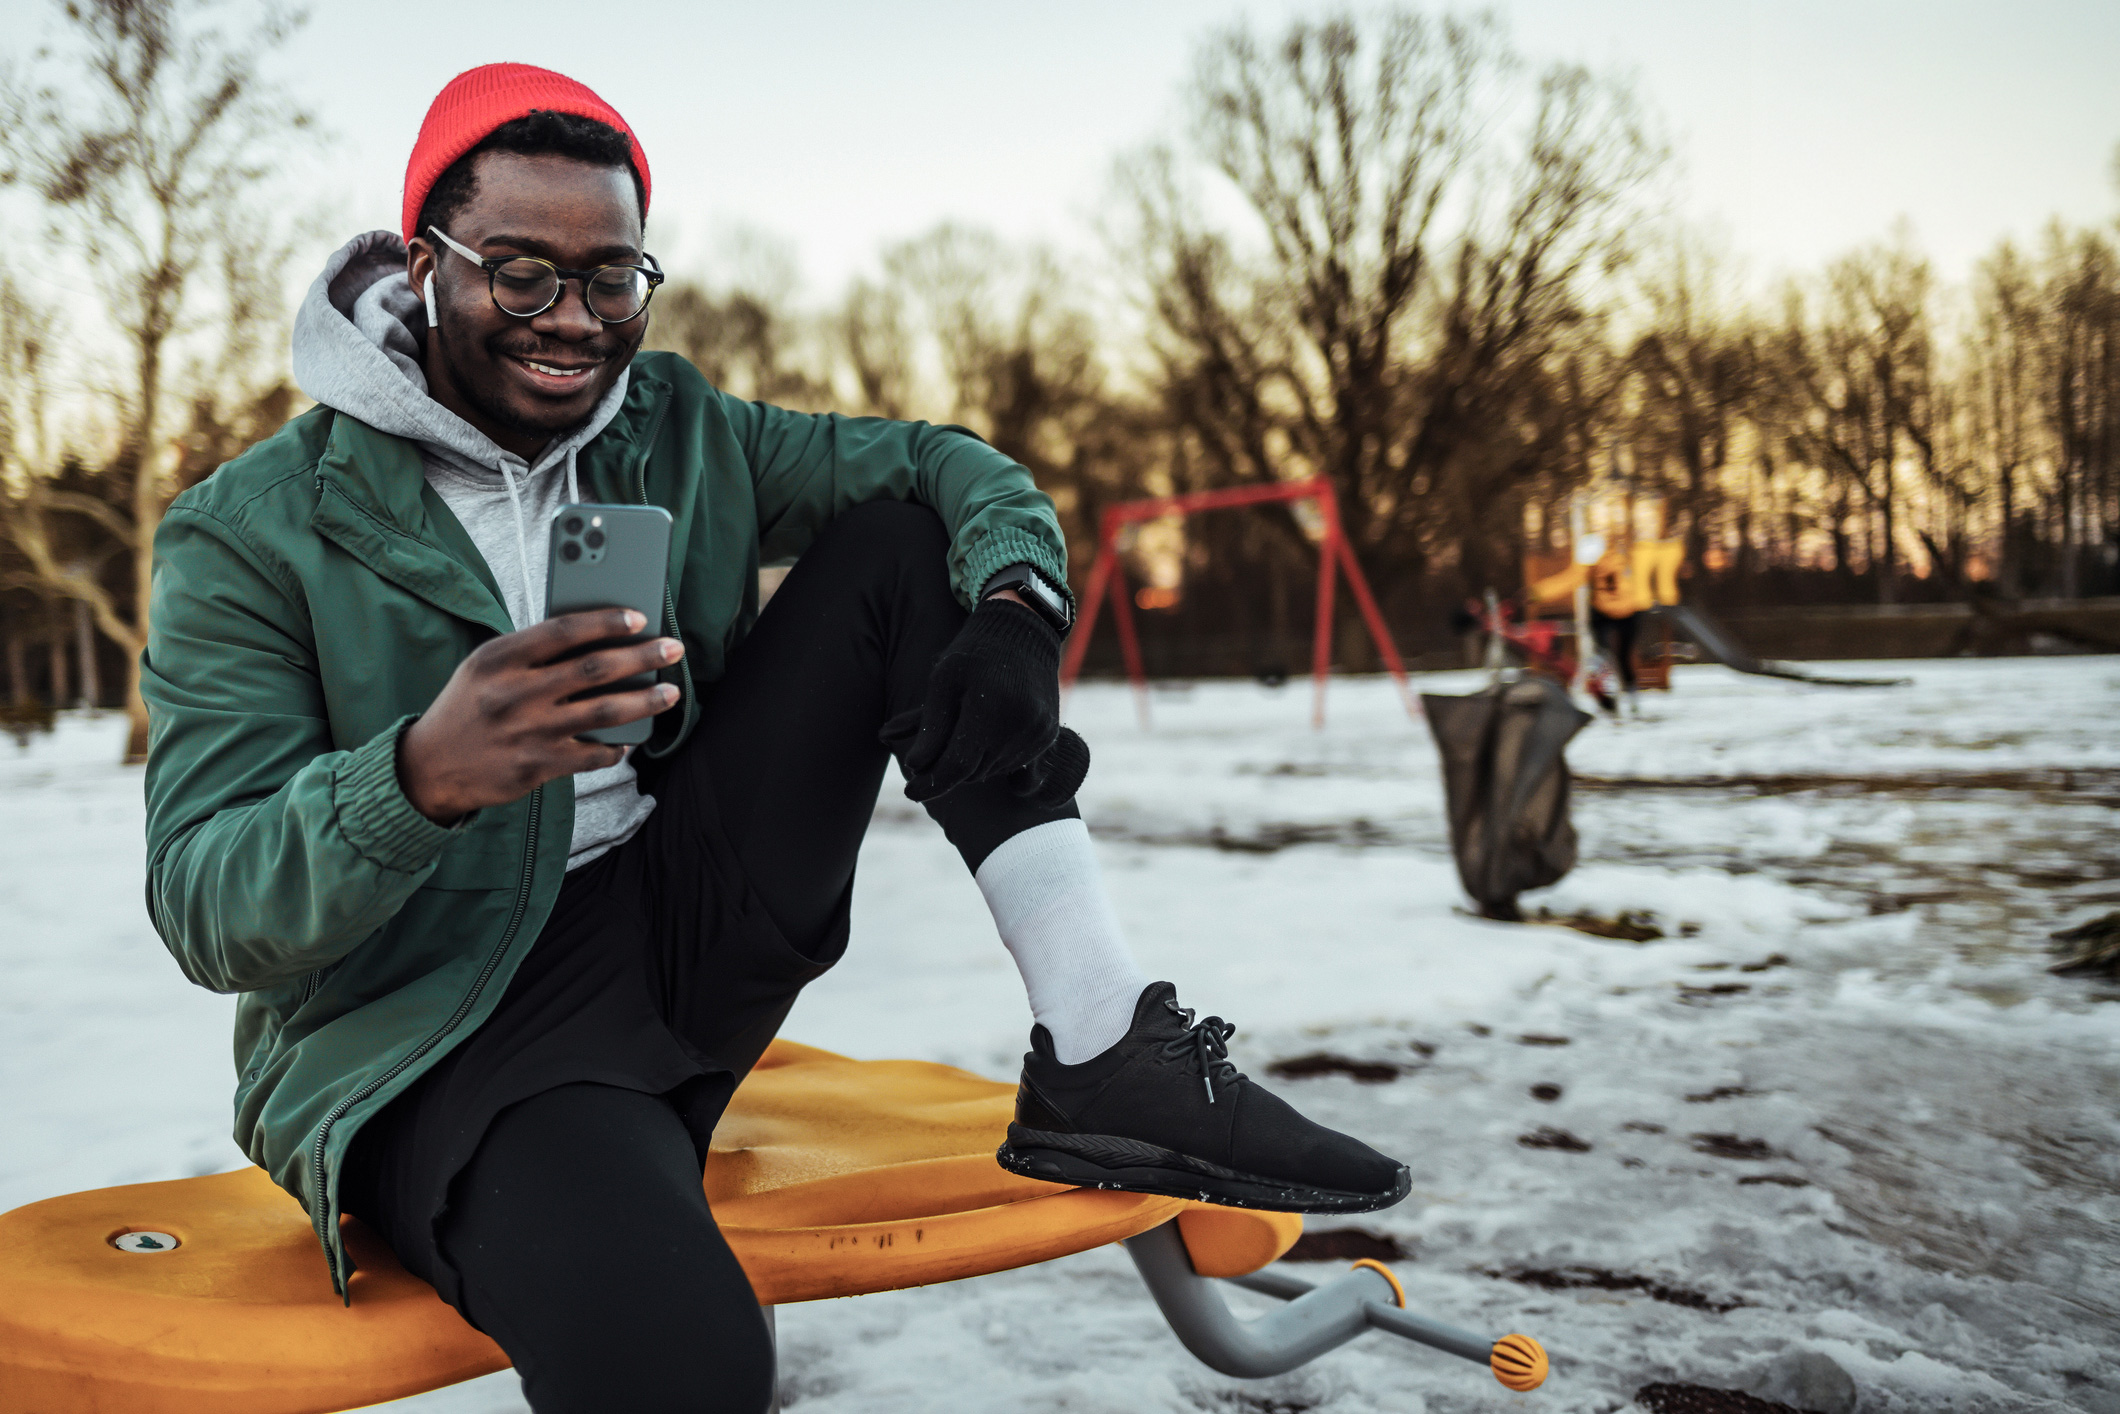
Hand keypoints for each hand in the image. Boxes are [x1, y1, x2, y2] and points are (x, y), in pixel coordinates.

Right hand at [397, 609, 683, 823]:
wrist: (430, 765)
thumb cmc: (469, 705)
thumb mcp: (486, 666)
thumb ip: (531, 651)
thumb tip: (597, 637)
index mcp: (500, 658)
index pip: (563, 630)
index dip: (606, 622)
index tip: (639, 618)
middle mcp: (515, 693)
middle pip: (594, 669)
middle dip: (642, 657)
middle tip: (673, 650)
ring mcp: (528, 731)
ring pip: (603, 712)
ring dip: (645, 702)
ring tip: (671, 692)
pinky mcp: (537, 765)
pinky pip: (593, 755)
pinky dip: (617, 747)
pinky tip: (631, 740)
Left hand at [883, 596, 1063, 801]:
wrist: (1024, 632)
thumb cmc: (974, 653)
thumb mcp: (942, 681)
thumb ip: (929, 725)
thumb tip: (915, 766)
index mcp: (990, 709)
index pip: (957, 765)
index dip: (931, 783)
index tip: (910, 791)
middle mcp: (1020, 726)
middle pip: (973, 773)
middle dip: (948, 769)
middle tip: (930, 754)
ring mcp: (1038, 733)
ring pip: (992, 771)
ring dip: (971, 765)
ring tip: (960, 734)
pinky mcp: (1047, 736)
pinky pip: (1013, 765)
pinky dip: (992, 759)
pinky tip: (982, 736)